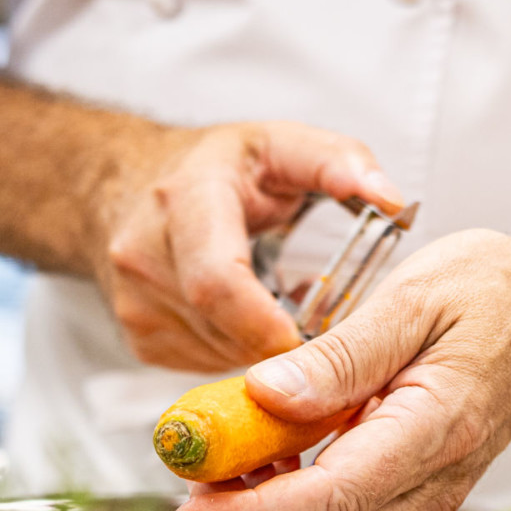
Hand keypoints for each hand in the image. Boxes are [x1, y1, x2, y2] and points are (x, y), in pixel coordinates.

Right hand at [94, 121, 402, 371]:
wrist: (121, 189)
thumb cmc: (207, 169)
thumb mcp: (274, 146)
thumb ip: (336, 161)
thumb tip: (389, 197)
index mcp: (184, 204)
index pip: (218, 283)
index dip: (267, 325)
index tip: (311, 341)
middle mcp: (146, 257)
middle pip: (224, 330)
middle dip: (279, 341)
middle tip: (320, 332)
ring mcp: (136, 306)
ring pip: (218, 355)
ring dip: (260, 349)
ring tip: (283, 316)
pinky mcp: (139, 339)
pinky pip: (203, 365)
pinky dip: (236, 354)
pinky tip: (246, 323)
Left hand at [167, 229, 510, 510]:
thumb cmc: (489, 293)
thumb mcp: (412, 301)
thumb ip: (340, 356)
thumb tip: (267, 396)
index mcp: (431, 431)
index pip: (327, 502)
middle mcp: (430, 482)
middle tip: (196, 493)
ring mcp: (422, 493)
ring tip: (226, 469)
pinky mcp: (410, 489)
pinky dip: (290, 509)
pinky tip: (268, 462)